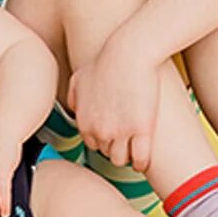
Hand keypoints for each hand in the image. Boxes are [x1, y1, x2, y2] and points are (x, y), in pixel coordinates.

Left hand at [68, 45, 159, 172]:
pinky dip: (142, 163)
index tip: (113, 136)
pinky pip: (140, 159)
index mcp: (83, 121)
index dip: (103, 140)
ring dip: (127, 157)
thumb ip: (73, 97)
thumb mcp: (79, 77)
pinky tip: (144, 161)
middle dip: (114, 147)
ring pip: (121, 159)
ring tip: (134, 152)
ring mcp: (121, 132)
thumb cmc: (105, 62)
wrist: (129, 53)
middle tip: (126, 142)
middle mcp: (99, 131)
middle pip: (106, 153)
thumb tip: (74, 110)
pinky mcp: (142, 130)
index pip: (91, 144)